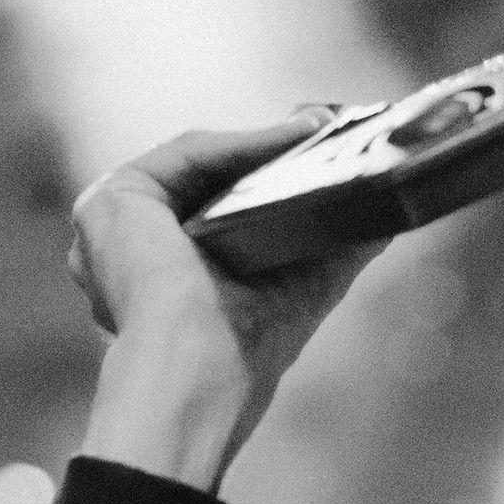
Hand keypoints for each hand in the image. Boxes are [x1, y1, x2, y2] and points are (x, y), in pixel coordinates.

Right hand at [69, 115, 388, 488]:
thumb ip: (341, 247)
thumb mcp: (307, 286)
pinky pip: (190, 154)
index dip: (271, 181)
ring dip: (264, 143)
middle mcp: (129, 249)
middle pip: (208, 180)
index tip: (323, 152)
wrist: (199, 376)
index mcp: (163, 275)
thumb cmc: (246, 355)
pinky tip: (295, 134)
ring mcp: (114, 224)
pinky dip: (244, 144)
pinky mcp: (113, 200)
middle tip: (327, 129)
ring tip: (322, 127)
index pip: (218, 210)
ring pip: (201, 163)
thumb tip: (390, 211)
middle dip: (270, 155)